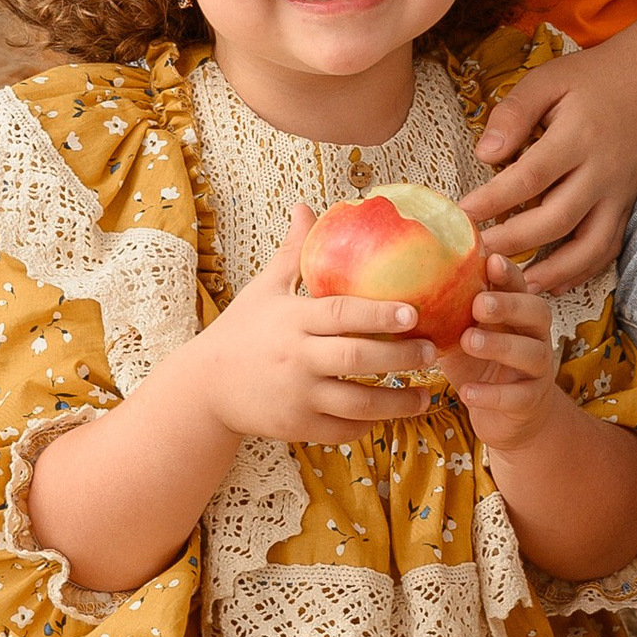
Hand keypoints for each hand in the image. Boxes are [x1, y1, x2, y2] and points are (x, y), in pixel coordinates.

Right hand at [185, 210, 438, 445]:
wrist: (205, 387)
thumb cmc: (241, 331)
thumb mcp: (264, 289)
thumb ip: (294, 253)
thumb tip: (307, 207)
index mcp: (291, 320)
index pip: (340, 313)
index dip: (379, 312)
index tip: (414, 310)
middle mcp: (296, 358)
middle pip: (356, 357)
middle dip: (400, 356)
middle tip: (432, 350)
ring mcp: (298, 396)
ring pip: (358, 403)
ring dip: (398, 402)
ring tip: (426, 394)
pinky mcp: (298, 427)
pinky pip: (343, 430)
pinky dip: (369, 424)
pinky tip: (390, 413)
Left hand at [433, 252, 564, 454]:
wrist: (506, 417)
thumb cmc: (478, 366)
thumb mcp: (459, 335)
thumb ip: (445, 313)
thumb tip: (401, 283)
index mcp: (516, 314)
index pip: (519, 287)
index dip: (508, 274)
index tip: (490, 261)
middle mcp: (534, 337)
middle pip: (537, 312)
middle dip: (509, 305)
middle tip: (479, 304)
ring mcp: (537, 370)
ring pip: (533, 352)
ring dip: (500, 344)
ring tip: (469, 341)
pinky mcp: (531, 401)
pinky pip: (519, 396)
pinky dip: (493, 394)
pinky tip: (468, 392)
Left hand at [462, 40, 636, 286]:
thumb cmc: (590, 80)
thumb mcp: (547, 80)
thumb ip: (514, 113)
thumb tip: (484, 153)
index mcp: (578, 136)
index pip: (531, 176)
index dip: (495, 199)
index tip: (462, 214)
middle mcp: (602, 172)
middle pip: (557, 218)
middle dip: (514, 241)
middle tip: (477, 255)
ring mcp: (618, 194)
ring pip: (589, 244)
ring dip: (552, 270)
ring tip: (516, 285)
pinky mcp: (626, 206)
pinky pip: (608, 247)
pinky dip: (582, 271)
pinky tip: (554, 283)